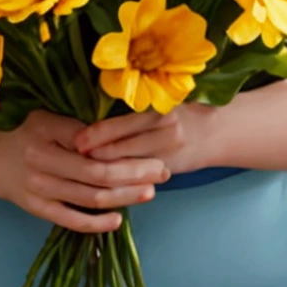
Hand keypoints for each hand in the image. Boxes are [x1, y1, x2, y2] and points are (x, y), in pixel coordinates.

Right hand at [0, 109, 169, 233]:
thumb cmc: (27, 134)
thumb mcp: (47, 119)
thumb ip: (78, 129)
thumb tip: (117, 138)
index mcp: (46, 139)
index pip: (94, 149)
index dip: (127, 153)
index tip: (154, 152)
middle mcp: (42, 167)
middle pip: (98, 175)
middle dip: (135, 174)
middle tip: (162, 172)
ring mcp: (40, 192)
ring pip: (90, 199)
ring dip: (124, 197)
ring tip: (149, 192)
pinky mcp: (38, 210)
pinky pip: (72, 221)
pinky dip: (97, 223)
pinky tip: (119, 218)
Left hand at [77, 103, 224, 177]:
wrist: (216, 131)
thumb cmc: (181, 111)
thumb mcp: (160, 103)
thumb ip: (132, 110)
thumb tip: (90, 114)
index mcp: (160, 109)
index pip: (121, 125)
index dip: (95, 134)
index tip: (75, 140)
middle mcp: (167, 131)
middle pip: (121, 148)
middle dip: (93, 155)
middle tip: (70, 158)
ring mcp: (169, 154)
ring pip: (127, 168)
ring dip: (103, 171)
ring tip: (80, 171)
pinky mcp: (169, 172)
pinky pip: (138, 180)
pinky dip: (119, 181)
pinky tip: (101, 183)